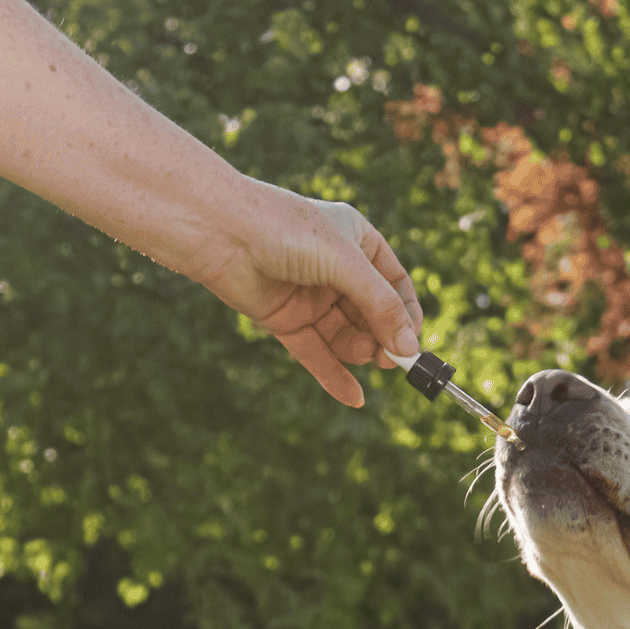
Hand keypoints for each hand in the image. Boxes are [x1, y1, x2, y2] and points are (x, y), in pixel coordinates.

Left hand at [193, 181, 422, 407]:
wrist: (216, 231)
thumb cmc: (284, 229)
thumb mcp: (346, 264)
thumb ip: (380, 306)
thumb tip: (408, 348)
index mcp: (357, 242)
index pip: (395, 284)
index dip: (407, 314)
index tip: (413, 342)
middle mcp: (337, 270)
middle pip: (373, 315)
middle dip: (383, 338)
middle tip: (391, 360)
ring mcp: (311, 297)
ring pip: (347, 336)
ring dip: (359, 351)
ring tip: (365, 357)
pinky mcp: (287, 321)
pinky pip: (317, 354)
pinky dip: (334, 375)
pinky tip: (354, 397)